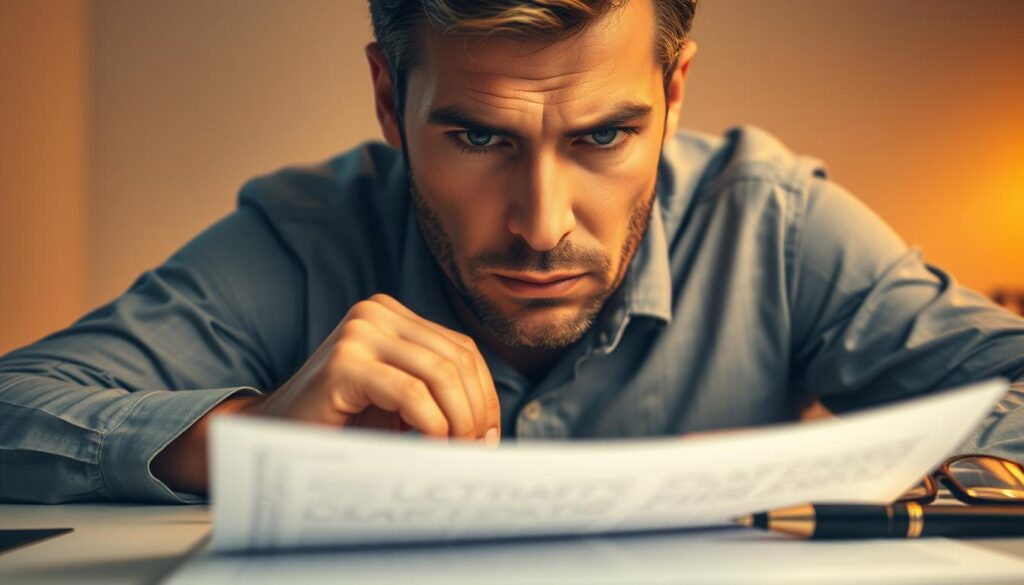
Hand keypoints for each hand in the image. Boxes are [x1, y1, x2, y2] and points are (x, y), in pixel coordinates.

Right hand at [243, 294, 500, 443]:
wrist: (271, 437)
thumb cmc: (340, 425)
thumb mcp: (398, 402)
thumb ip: (438, 395)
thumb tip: (493, 429)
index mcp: (390, 314)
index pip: (461, 349)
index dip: (485, 395)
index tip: (489, 437)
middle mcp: (375, 312)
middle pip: (456, 359)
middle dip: (476, 411)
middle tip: (478, 451)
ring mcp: (358, 333)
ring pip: (440, 374)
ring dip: (459, 421)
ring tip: (457, 453)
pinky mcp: (344, 363)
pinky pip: (411, 394)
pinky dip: (433, 426)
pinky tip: (432, 447)